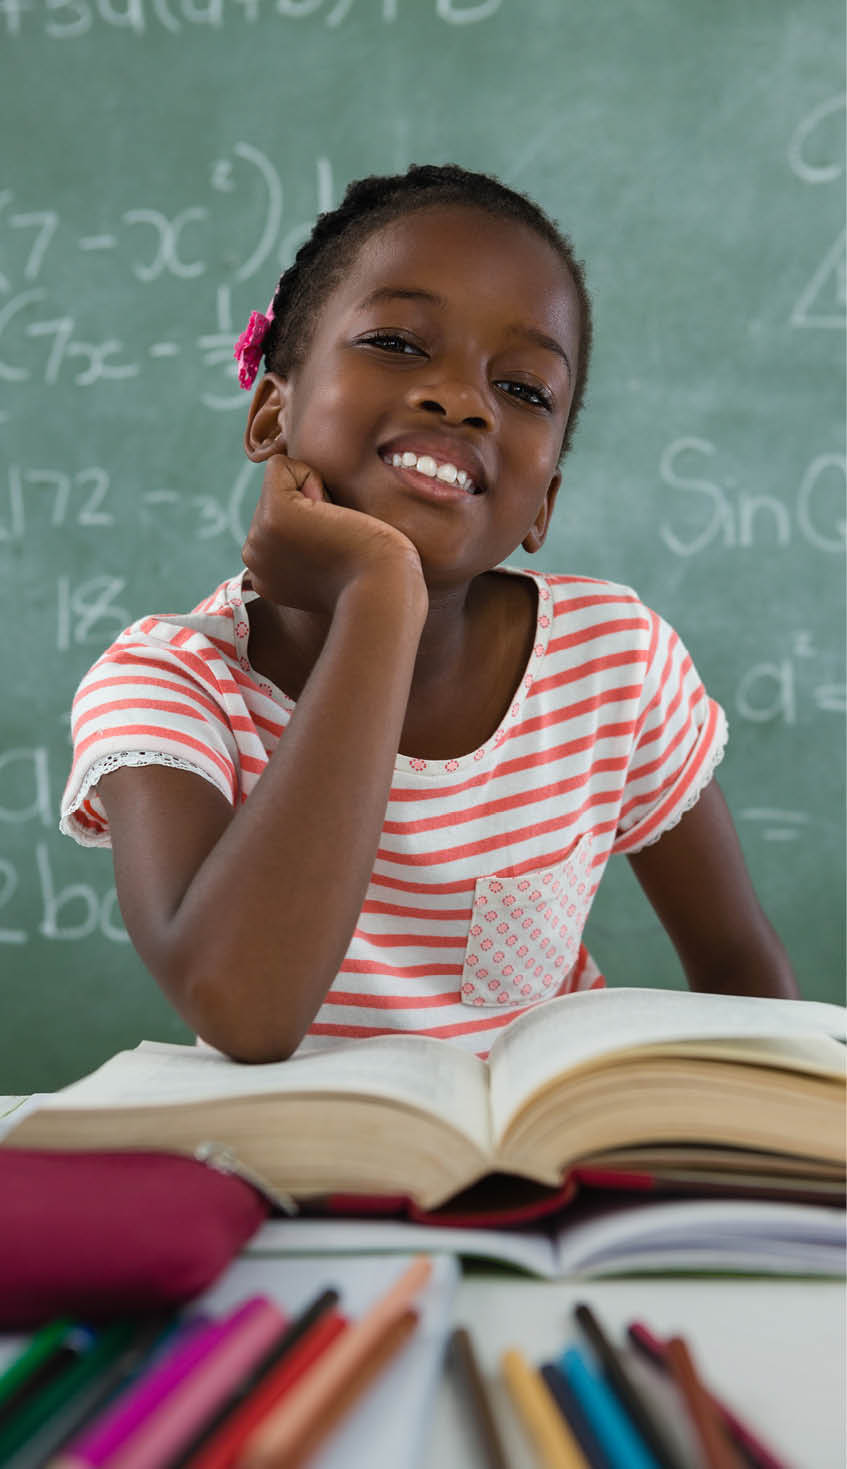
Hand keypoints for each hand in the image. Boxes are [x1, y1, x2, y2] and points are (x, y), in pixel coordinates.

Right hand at [242, 454, 424, 615]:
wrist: (383, 592)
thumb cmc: (373, 577)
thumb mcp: (328, 564)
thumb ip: (307, 544)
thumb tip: (311, 506)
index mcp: (265, 574)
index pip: (278, 520)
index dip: (313, 521)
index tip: (334, 550)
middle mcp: (254, 558)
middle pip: (275, 499)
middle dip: (310, 507)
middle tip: (338, 542)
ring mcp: (258, 537)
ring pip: (279, 483)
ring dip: (314, 496)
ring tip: (334, 533)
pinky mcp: (274, 514)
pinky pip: (280, 465)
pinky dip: (311, 476)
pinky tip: (330, 511)